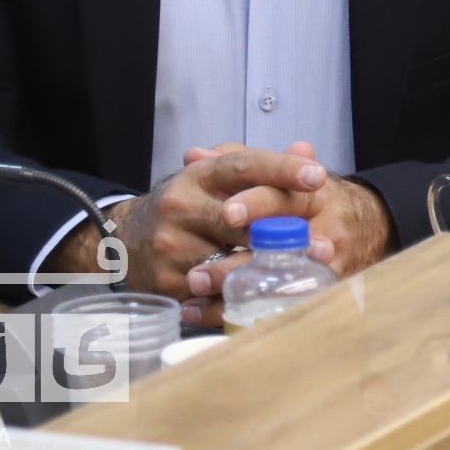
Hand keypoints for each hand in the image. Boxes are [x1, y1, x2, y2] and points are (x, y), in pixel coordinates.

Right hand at [46, 141, 355, 324]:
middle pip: (241, 219)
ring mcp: (172, 245)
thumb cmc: (186, 206)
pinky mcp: (167, 281)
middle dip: (284, 234)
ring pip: (230, 262)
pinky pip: (213, 294)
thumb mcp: (213, 178)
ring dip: (268, 272)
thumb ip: (259, 165)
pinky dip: (242, 297)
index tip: (317, 175)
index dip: (282, 169)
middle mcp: (182, 205)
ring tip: (306, 278)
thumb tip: (306, 149)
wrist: (124, 239)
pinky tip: (269, 301)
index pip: (243, 165)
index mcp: (200, 175)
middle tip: (324, 246)